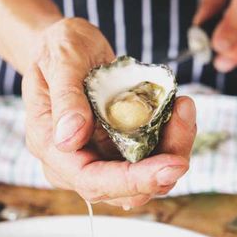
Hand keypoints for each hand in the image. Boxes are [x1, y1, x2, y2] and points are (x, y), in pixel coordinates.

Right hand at [23, 18, 196, 207]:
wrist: (65, 46)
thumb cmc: (58, 48)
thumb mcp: (60, 58)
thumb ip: (65, 97)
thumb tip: (69, 139)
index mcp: (51, 147)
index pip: (92, 181)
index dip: (133, 180)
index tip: (172, 166)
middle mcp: (76, 162)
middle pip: (126, 189)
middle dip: (163, 164)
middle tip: (184, 119)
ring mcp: (100, 159)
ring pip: (146, 178)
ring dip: (173, 149)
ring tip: (183, 107)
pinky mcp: (120, 151)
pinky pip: (153, 158)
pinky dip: (172, 139)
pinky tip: (178, 111)